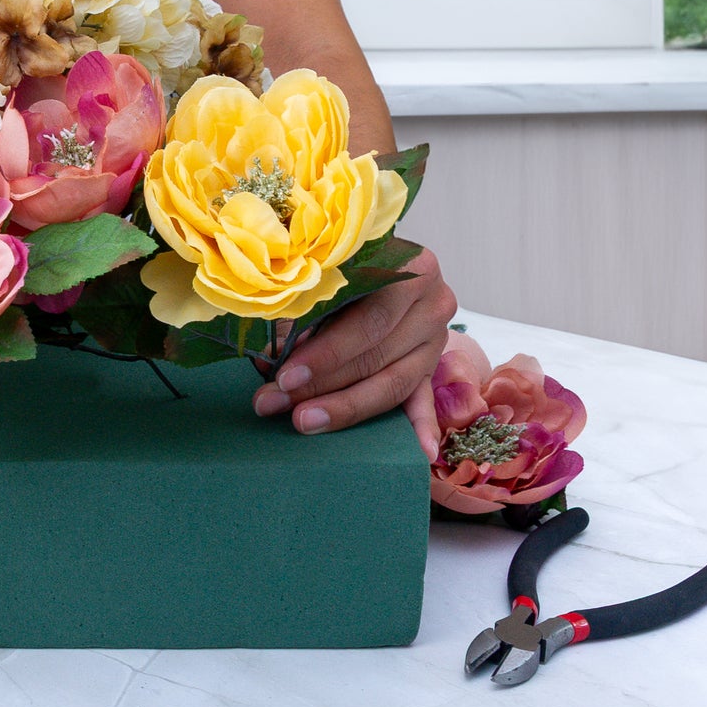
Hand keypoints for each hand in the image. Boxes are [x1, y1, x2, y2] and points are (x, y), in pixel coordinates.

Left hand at [251, 245, 455, 458]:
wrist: (379, 253)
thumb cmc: (340, 257)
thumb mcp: (325, 269)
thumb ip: (305, 306)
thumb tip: (271, 354)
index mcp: (412, 267)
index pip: (368, 322)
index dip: (326, 354)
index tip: (284, 376)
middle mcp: (433, 302)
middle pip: (376, 358)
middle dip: (320, 385)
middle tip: (274, 403)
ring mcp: (436, 336)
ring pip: (393, 383)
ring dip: (346, 409)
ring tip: (303, 422)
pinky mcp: (432, 363)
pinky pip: (425, 398)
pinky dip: (421, 426)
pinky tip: (421, 452)